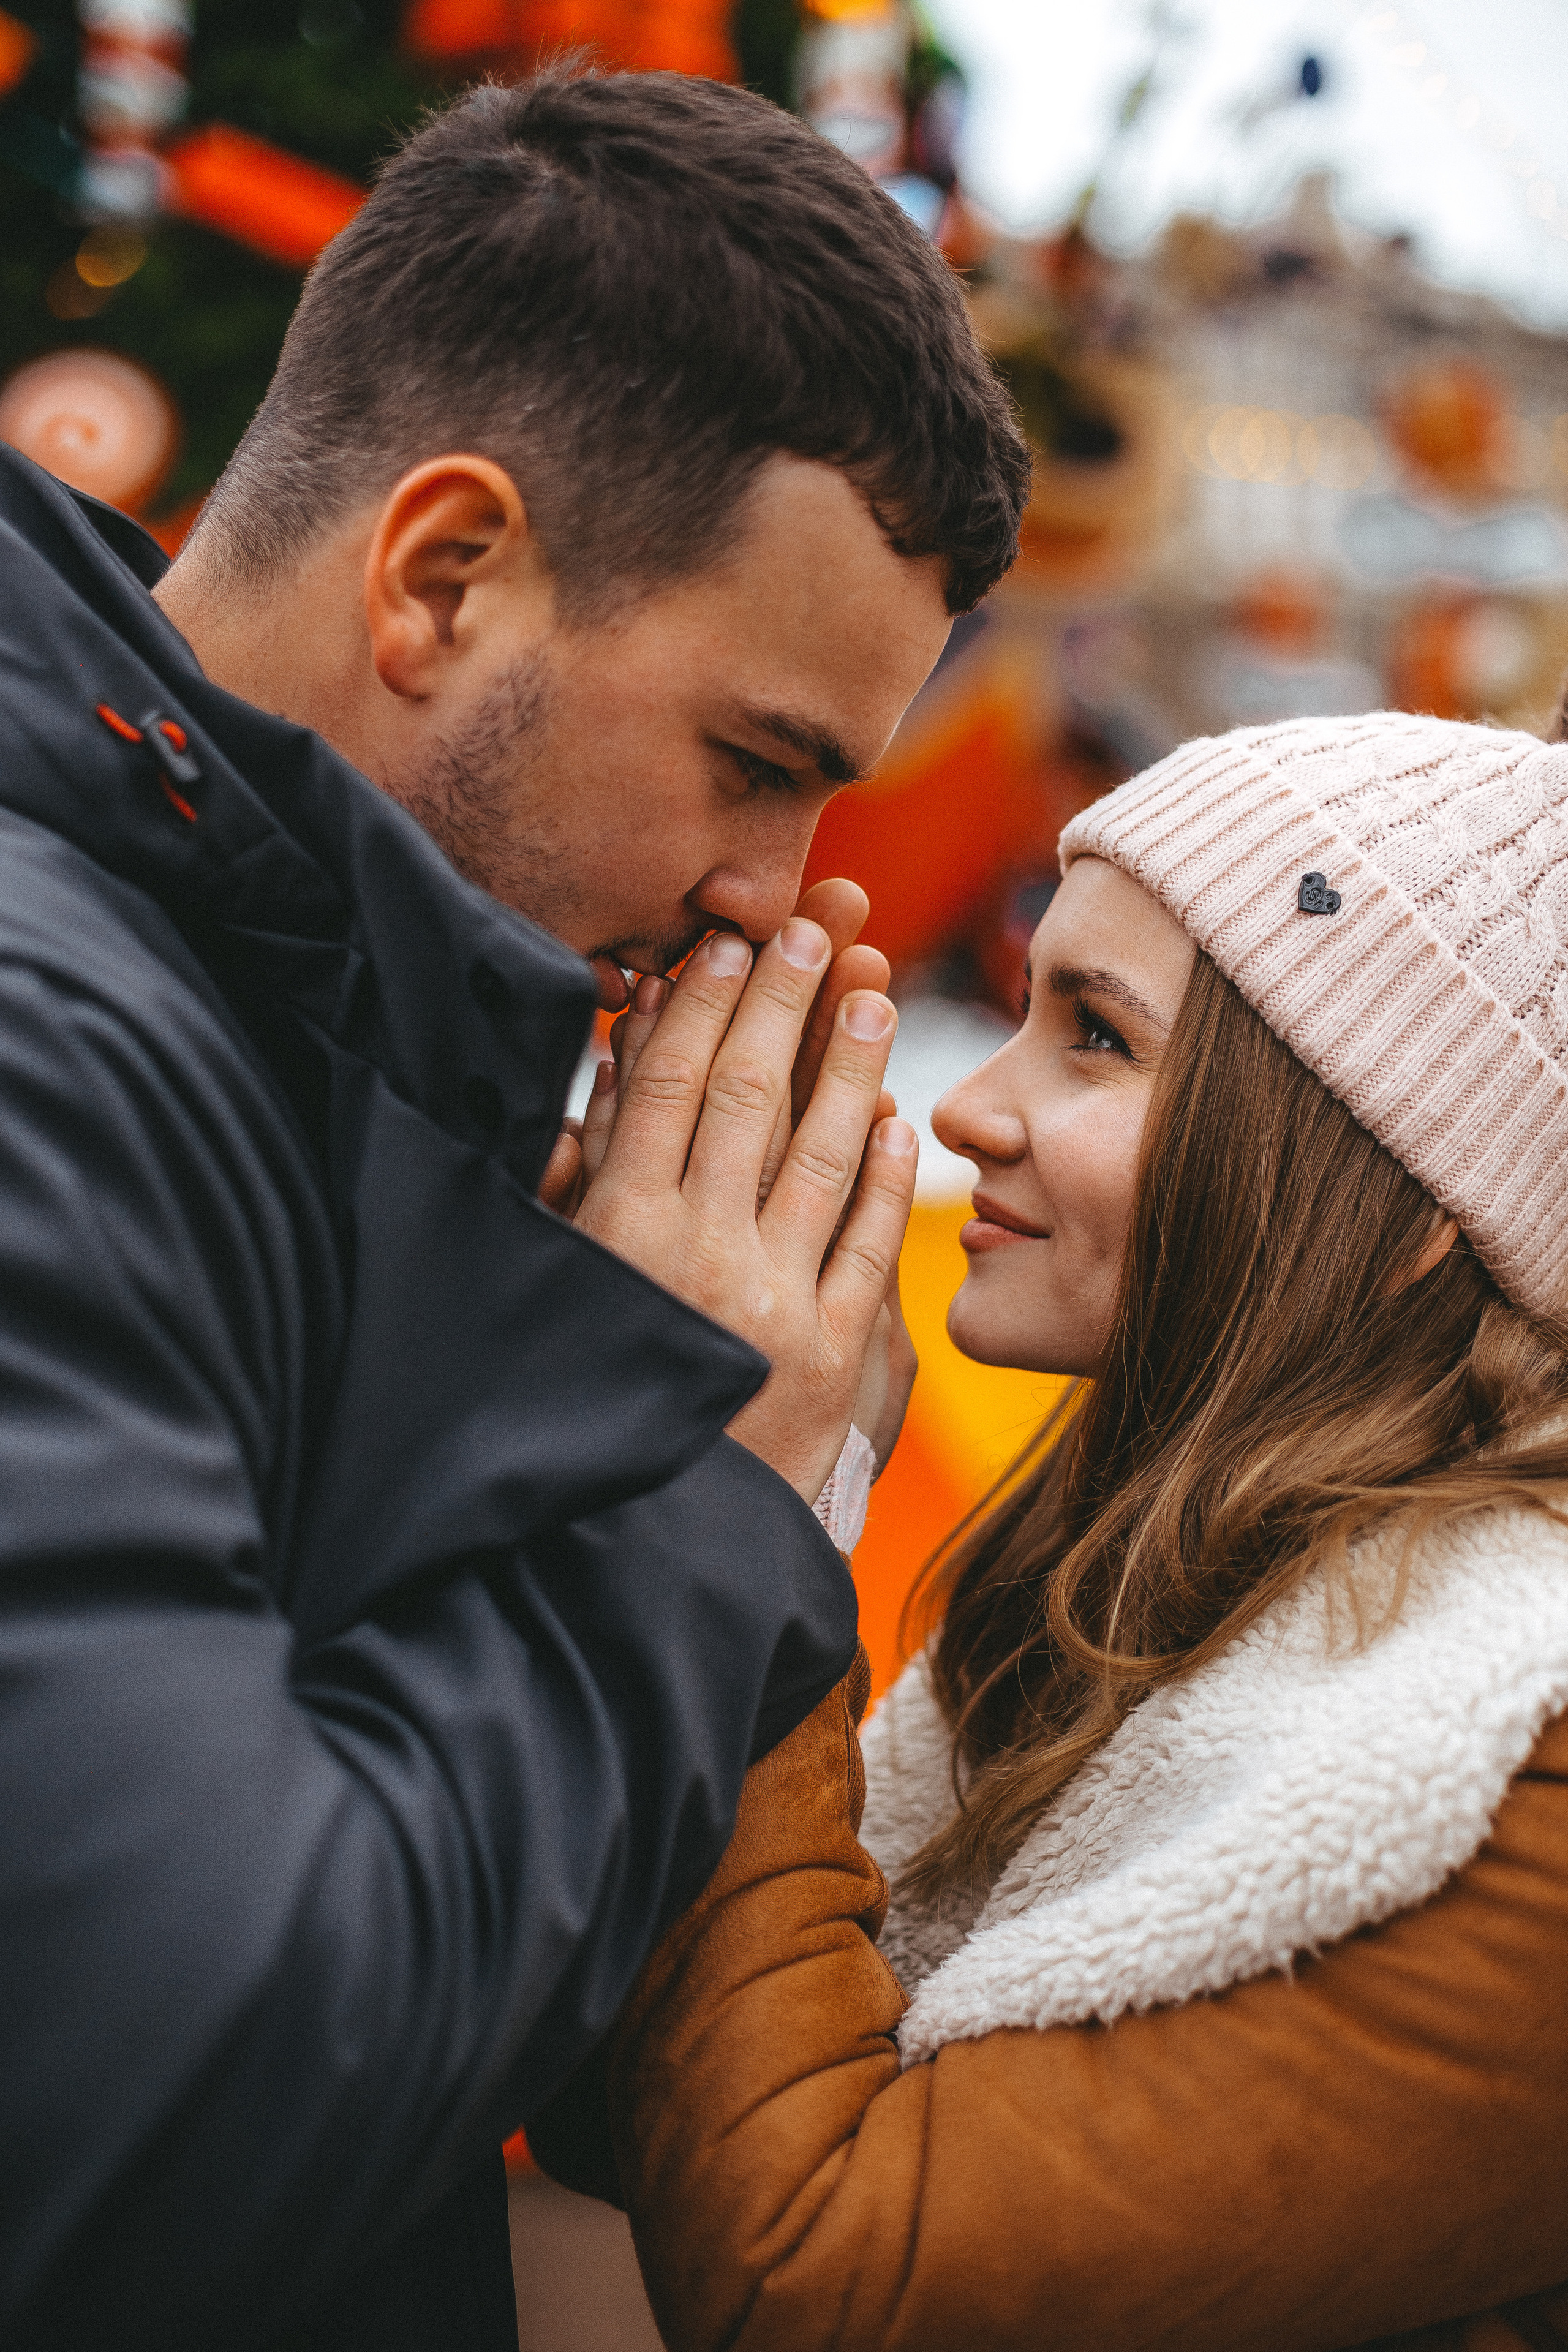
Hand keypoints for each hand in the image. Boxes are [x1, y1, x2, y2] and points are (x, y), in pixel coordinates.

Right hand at [572, 919, 918, 1503]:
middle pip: (746, 1100)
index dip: (697, 1010)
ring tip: (872, 992)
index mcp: (616, 1235)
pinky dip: (885, 1180)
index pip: (662, 1090)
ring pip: (821, 1158)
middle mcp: (698, 1258)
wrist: (639, 1560)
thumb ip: (569, 1199)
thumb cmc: (571, 1419)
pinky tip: (896, 1122)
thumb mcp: (549, 1295)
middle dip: (783, 1005)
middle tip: (817, 927)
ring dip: (849, 1067)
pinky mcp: (832, 1358)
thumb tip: (585, 1105)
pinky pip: (869, 1249)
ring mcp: (772, 1306)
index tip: (722, 946)